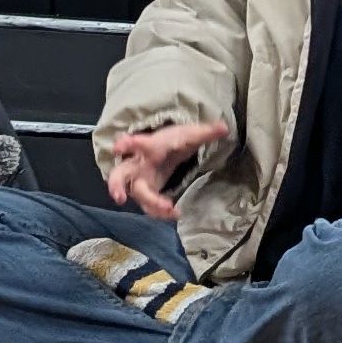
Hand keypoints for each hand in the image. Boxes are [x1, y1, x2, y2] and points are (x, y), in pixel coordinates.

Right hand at [104, 120, 228, 219]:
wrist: (165, 149)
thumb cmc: (172, 141)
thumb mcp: (188, 134)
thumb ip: (205, 132)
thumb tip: (225, 128)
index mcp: (148, 146)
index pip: (136, 143)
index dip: (126, 144)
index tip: (119, 146)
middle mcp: (138, 164)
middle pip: (120, 175)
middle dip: (116, 185)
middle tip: (119, 197)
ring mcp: (140, 180)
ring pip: (136, 195)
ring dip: (150, 204)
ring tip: (169, 211)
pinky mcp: (146, 193)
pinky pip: (148, 205)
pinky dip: (159, 212)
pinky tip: (174, 214)